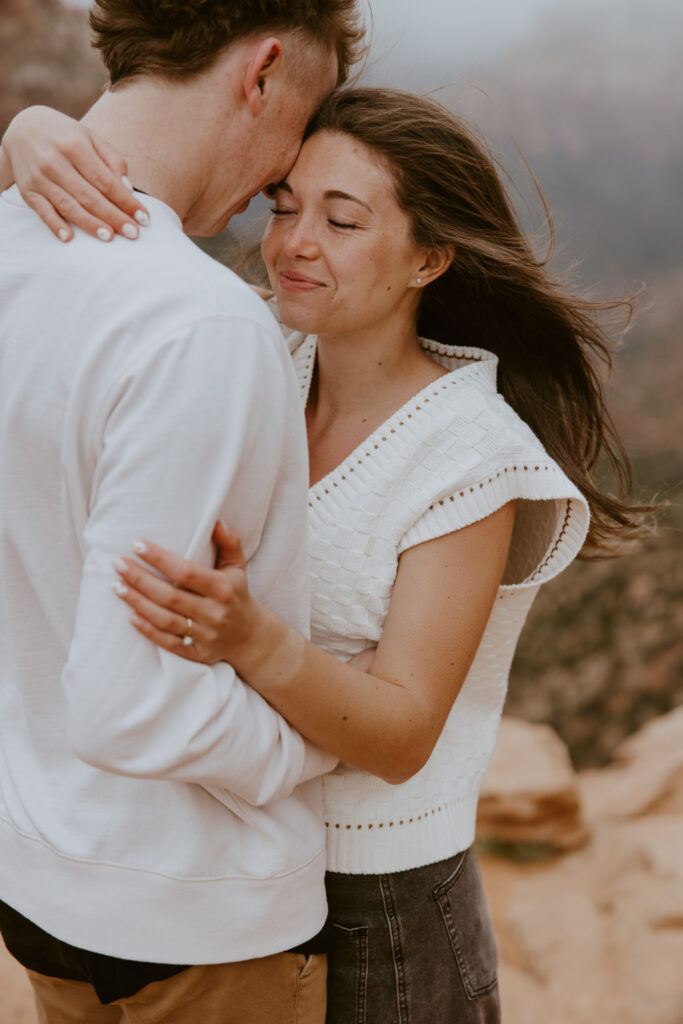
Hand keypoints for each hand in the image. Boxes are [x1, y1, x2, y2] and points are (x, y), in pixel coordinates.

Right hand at [2, 106, 149, 242]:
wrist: (24, 129)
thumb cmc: (67, 137)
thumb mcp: (91, 138)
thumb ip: (112, 161)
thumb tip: (128, 189)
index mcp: (75, 146)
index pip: (105, 180)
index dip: (126, 201)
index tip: (144, 217)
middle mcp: (55, 161)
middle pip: (89, 196)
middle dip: (113, 216)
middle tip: (134, 233)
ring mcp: (40, 177)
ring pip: (68, 206)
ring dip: (90, 224)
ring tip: (110, 237)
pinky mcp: (28, 190)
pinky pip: (42, 211)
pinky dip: (54, 225)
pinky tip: (69, 238)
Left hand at [111, 522, 259, 666]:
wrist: (250, 637)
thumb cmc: (236, 594)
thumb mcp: (238, 567)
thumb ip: (229, 542)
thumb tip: (215, 521)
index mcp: (223, 588)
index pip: (186, 572)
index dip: (160, 559)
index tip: (137, 545)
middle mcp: (214, 613)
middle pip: (170, 596)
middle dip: (140, 579)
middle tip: (118, 564)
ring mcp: (205, 635)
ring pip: (165, 619)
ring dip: (138, 603)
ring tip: (117, 586)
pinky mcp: (197, 654)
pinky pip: (168, 644)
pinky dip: (148, 630)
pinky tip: (130, 616)